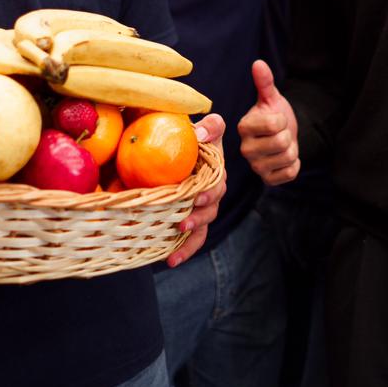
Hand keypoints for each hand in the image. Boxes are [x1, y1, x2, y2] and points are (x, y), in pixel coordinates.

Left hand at [168, 112, 226, 266]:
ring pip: (201, 228)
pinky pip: (191, 239)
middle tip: (182, 224)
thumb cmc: (193, 135)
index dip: (210, 193)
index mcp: (215, 172)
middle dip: (198, 218)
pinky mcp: (188, 218)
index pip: (217, 183)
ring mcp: (200, 207)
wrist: (180, 145)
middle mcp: (211, 192)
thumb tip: (200, 135)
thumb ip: (211, 125)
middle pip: (210, 209)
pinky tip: (169, 261)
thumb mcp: (207, 127)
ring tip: (174, 254)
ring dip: (189, 242)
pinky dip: (183, 251)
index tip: (197, 198)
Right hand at [238, 60, 299, 184]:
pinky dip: (294, 164)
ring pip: (288, 157)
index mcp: (243, 127)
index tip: (276, 120)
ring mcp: (256, 166)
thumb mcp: (271, 98)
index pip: (274, 124)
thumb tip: (258, 63)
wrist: (282, 135)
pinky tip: (284, 158)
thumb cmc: (274, 115)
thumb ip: (265, 82)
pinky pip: (290, 173)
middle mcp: (245, 148)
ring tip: (282, 145)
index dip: (282, 120)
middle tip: (280, 134)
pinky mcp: (267, 179)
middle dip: (288, 135)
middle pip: (282, 141)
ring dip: (291, 150)